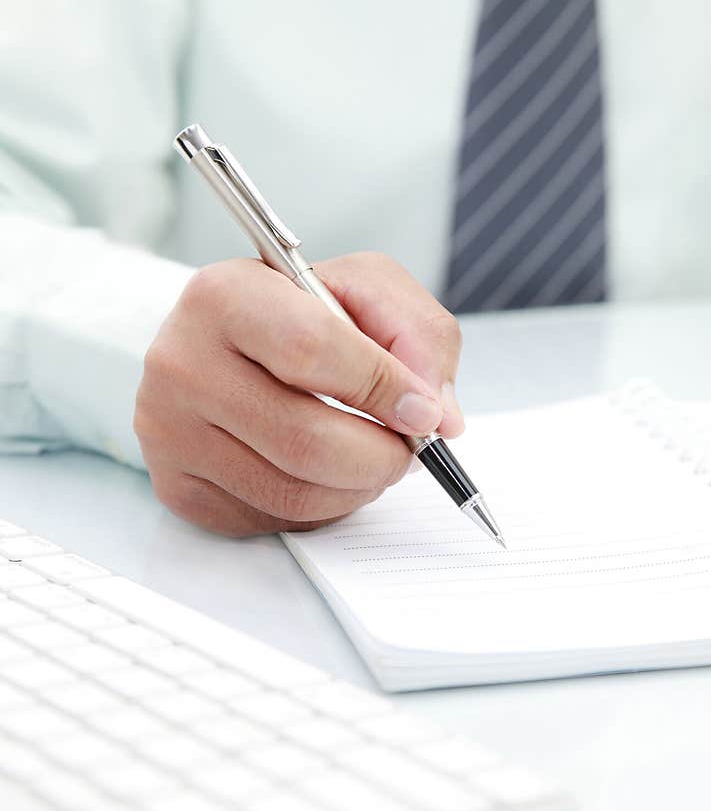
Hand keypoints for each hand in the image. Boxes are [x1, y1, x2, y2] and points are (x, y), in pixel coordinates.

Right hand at [134, 253, 464, 535]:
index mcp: (224, 296)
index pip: (312, 351)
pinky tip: (325, 473)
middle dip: (382, 456)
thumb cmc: (299, 313)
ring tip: (373, 458)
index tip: (424, 412)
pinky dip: (322, 507)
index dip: (383, 389)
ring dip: (359, 488)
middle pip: (306, 440)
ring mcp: (169, 432)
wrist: (221, 343)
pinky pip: (272, 519)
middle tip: (408, 450)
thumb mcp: (364, 291)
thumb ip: (417, 336)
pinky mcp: (177, 485)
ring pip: (294, 493)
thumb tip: (440, 418)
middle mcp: (181, 364)